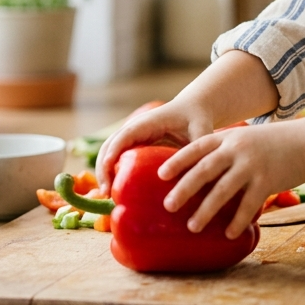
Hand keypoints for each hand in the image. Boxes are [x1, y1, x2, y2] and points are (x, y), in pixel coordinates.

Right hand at [95, 97, 214, 190]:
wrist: (193, 108)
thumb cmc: (197, 116)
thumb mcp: (201, 128)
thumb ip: (200, 144)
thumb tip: (199, 169)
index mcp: (147, 122)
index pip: (123, 137)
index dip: (112, 154)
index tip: (107, 174)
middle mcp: (135, 128)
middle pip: (109, 146)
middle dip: (103, 168)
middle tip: (106, 194)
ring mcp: (133, 136)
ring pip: (109, 152)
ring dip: (104, 171)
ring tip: (106, 196)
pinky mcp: (135, 145)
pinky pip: (117, 157)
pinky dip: (110, 171)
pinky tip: (114, 190)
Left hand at [157, 121, 304, 239]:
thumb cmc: (272, 144)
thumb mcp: (245, 139)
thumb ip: (225, 151)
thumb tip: (200, 175)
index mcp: (228, 137)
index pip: (197, 147)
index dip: (178, 161)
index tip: (160, 175)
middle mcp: (237, 149)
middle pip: (204, 170)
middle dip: (184, 189)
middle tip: (168, 206)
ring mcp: (252, 165)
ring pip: (223, 190)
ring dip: (206, 210)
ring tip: (192, 226)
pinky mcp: (267, 180)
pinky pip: (248, 204)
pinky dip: (237, 220)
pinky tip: (228, 233)